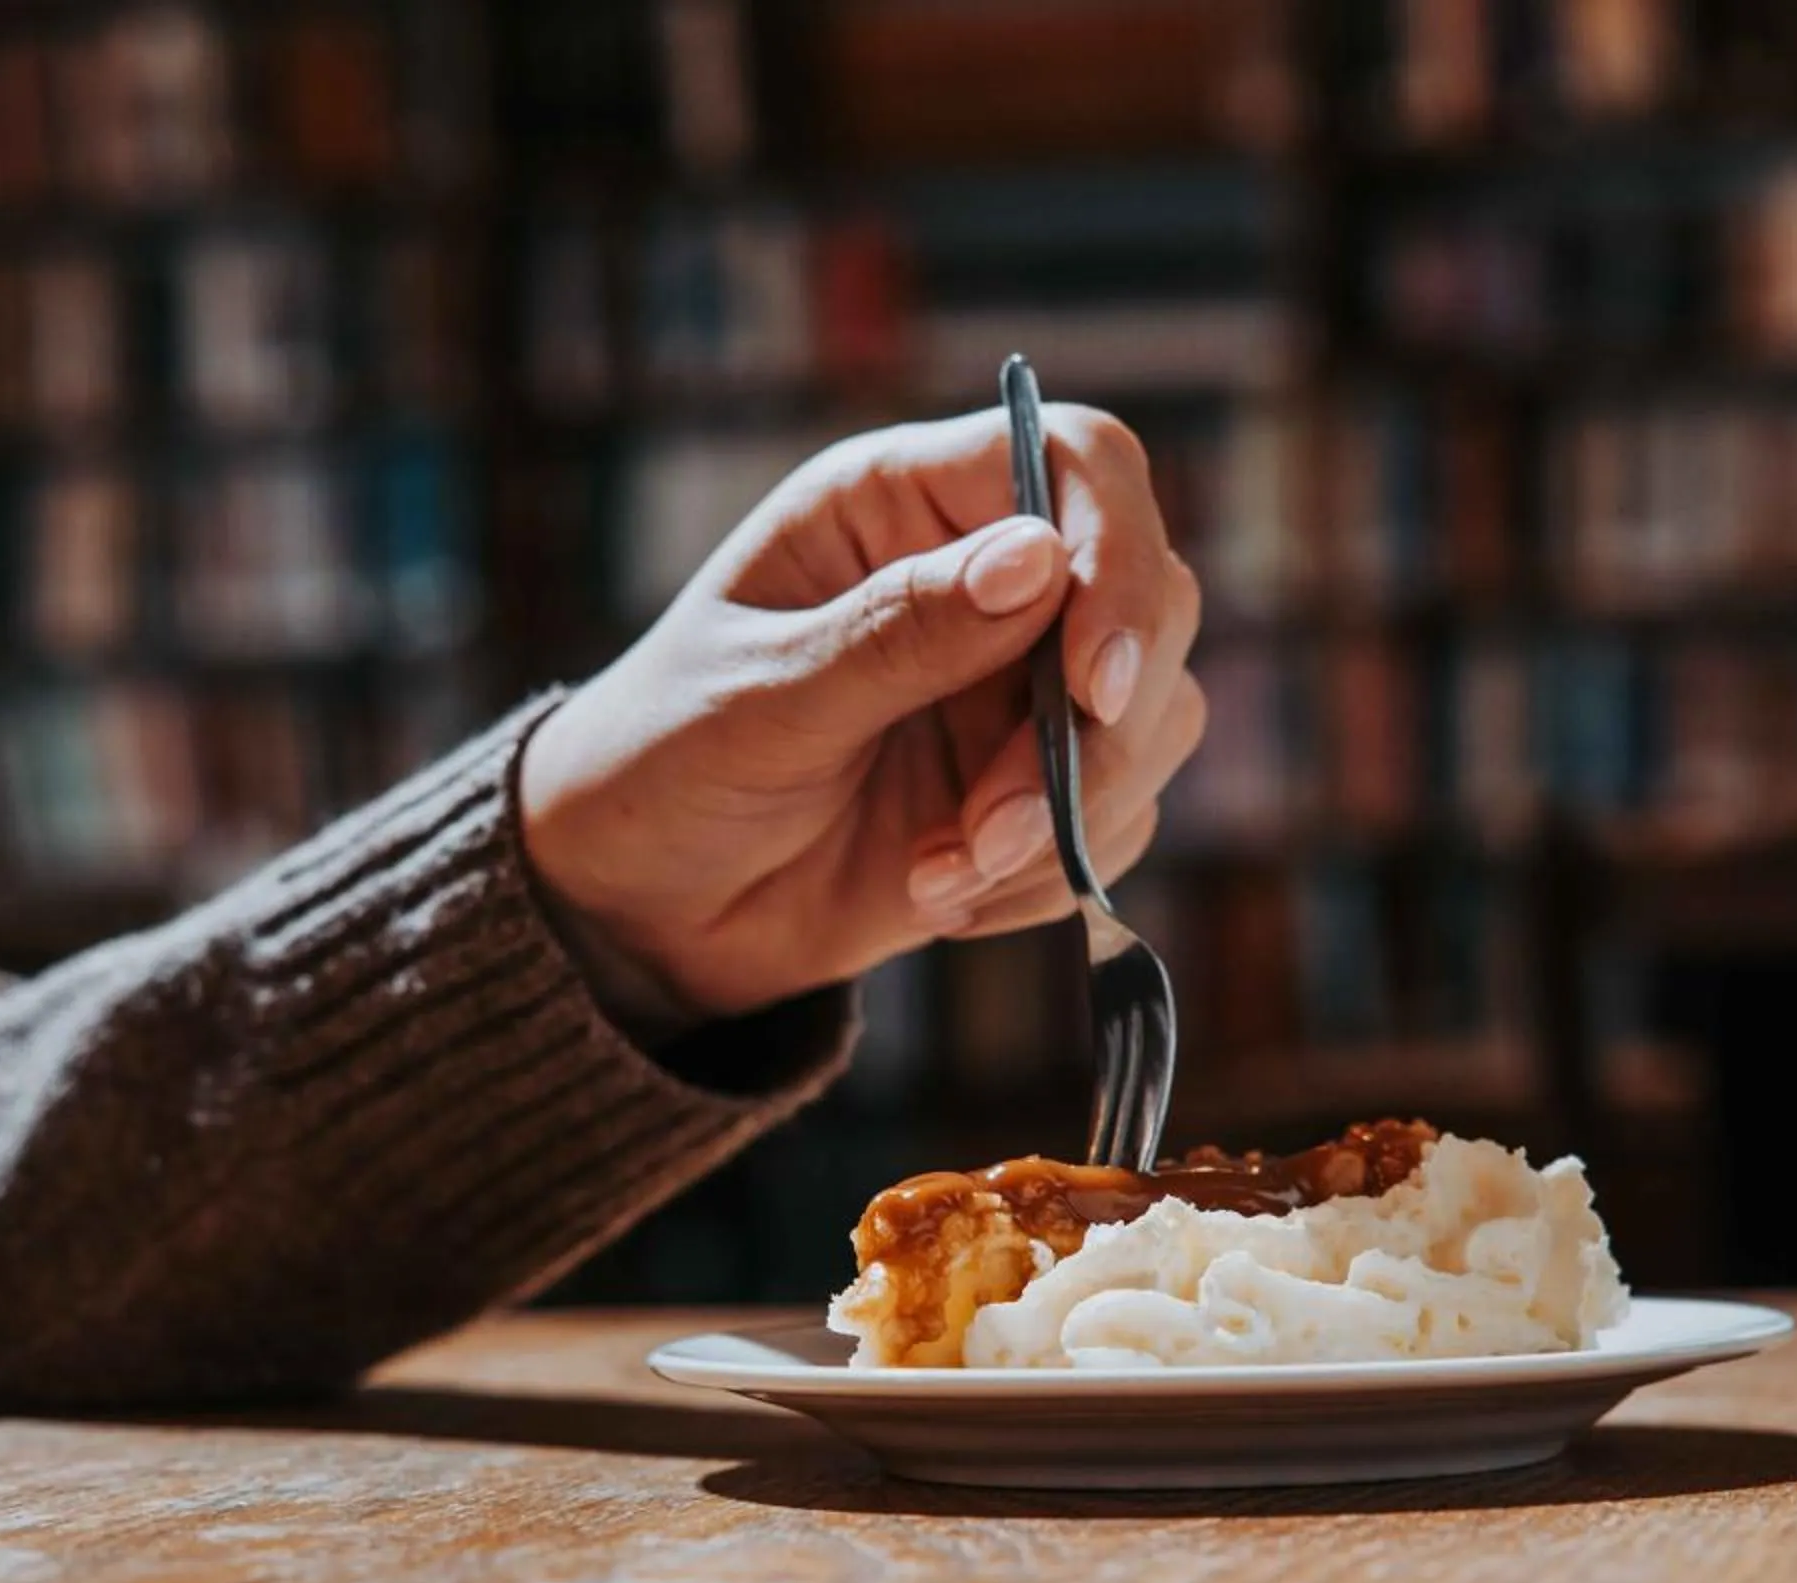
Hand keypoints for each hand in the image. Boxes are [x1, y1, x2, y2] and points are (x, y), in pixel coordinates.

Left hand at [518, 405, 1207, 1024]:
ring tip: (939, 878)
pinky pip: (1117, 822)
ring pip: (1153, 720)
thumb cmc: (663, 766)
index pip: (1077, 462)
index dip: (1118, 554)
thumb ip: (897, 633)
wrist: (641, 907)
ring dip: (1067, 820)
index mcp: (902, 503)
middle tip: (988, 828)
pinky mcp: (1035, 787)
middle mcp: (983, 576)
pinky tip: (940, 899)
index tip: (1094, 685)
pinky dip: (1048, 876)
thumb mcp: (760, 699)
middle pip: (1155, 596)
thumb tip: (1039, 557)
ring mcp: (1018, 686)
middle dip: (1093, 733)